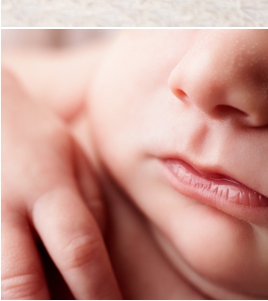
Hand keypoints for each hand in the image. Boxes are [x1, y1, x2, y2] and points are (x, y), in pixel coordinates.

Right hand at [1, 68, 119, 299]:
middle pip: (20, 287)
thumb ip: (89, 212)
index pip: (77, 248)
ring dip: (27, 300)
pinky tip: (29, 293)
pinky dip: (10, 290)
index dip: (99, 290)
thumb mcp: (74, 162)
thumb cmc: (34, 141)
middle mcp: (0, 213)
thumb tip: (97, 273)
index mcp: (44, 187)